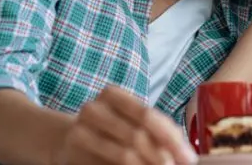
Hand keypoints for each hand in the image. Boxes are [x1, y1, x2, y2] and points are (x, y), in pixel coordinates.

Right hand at [54, 86, 196, 164]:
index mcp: (111, 94)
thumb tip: (185, 153)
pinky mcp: (70, 157)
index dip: (170, 138)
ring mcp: (78, 134)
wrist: (64, 138)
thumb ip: (155, 130)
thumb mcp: (130, 120)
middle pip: (136, 136)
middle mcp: (92, 110)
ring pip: (122, 155)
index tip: (188, 157)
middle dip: (162, 157)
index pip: (147, 115)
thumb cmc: (110, 127)